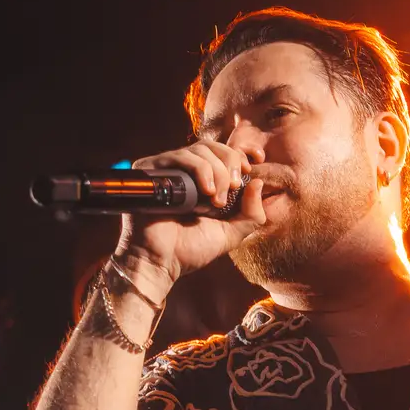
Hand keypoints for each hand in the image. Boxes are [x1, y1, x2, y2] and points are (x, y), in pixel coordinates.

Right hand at [119, 140, 269, 290]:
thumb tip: (257, 182)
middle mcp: (184, 172)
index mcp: (203, 181)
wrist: (162, 262)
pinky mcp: (151, 170)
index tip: (254, 164)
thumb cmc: (191, 250)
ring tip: (216, 201)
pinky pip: (179, 156)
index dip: (240, 153)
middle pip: (213, 146)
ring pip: (199, 150)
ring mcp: (167, 169)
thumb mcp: (231, 233)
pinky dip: (199, 170)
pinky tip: (205, 192)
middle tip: (233, 189)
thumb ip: (251, 213)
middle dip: (230, 164)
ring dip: (217, 172)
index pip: (222, 151)